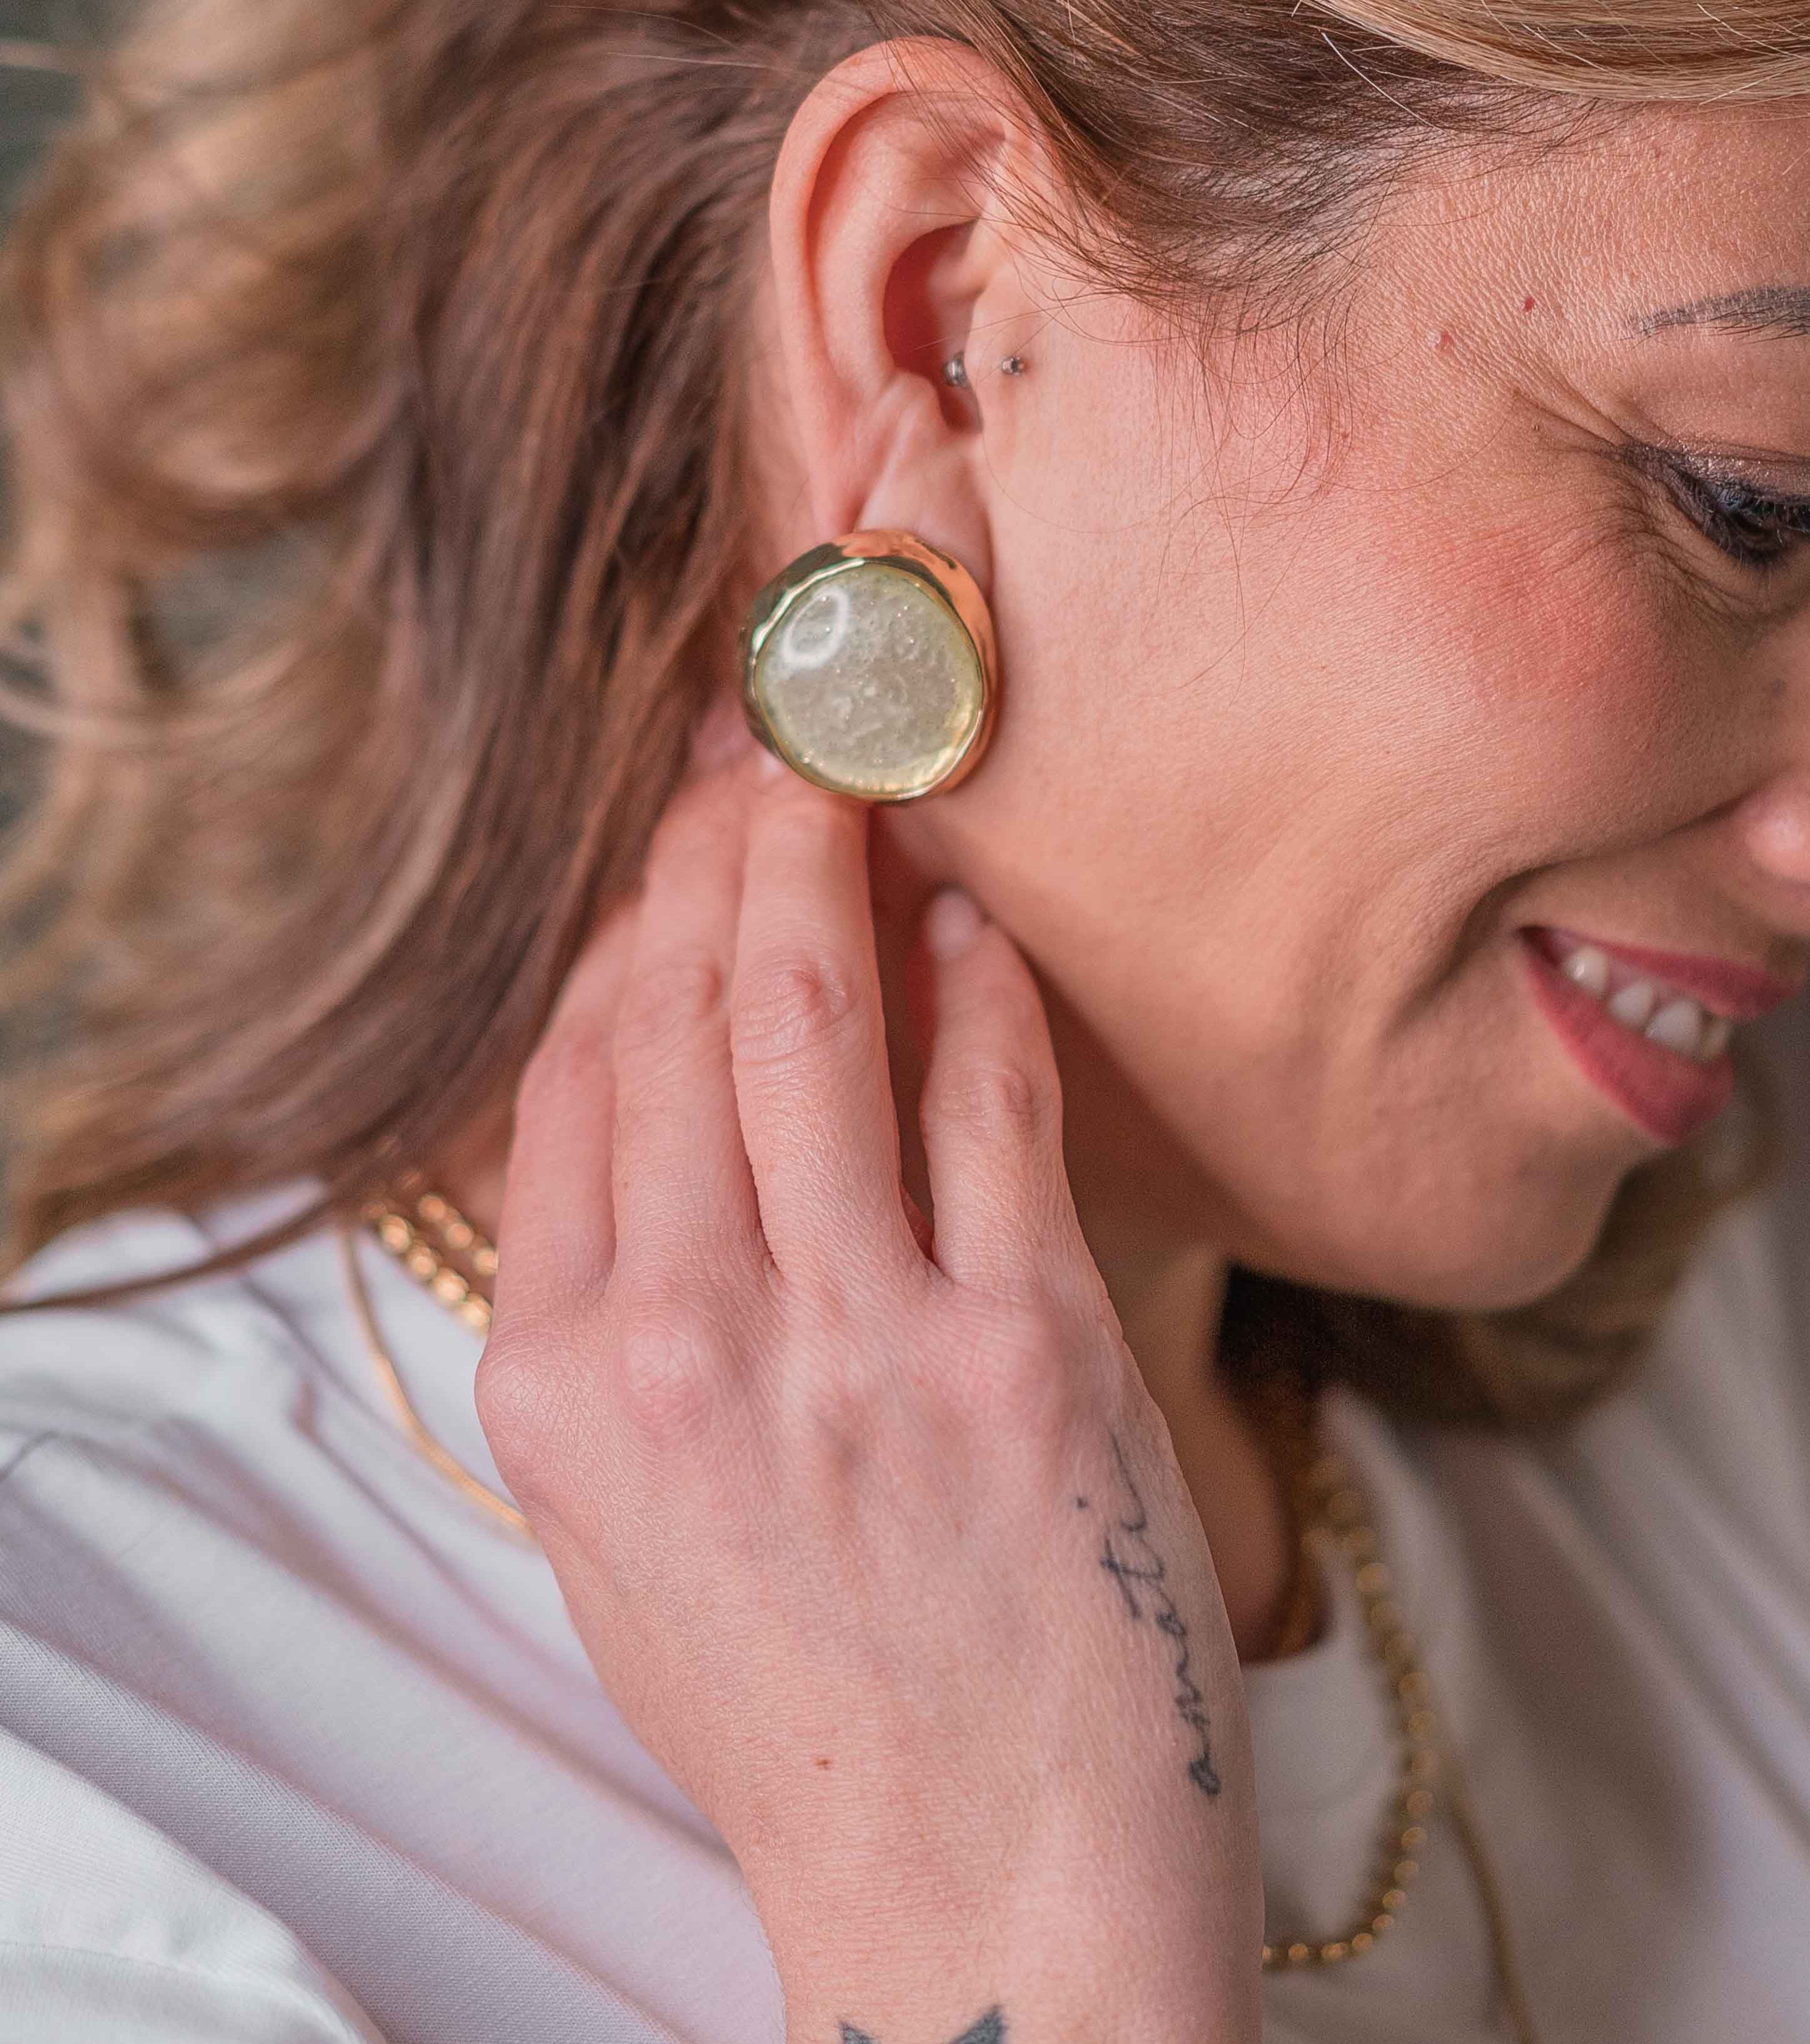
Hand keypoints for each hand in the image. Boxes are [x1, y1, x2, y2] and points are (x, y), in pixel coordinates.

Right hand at [479, 753, 1261, 2040]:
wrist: (980, 1884)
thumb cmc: (799, 1697)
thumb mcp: (620, 1523)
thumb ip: (607, 1306)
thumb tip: (644, 1079)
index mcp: (560, 1386)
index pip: (574, 1081)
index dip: (624, 930)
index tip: (669, 844)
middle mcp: (685, 1344)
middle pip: (679, 1016)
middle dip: (717, 849)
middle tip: (762, 747)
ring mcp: (857, 1339)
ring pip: (816, 1021)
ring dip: (829, 866)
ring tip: (851, 775)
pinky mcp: (1027, 1347)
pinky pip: (991, 1102)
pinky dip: (981, 986)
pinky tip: (973, 918)